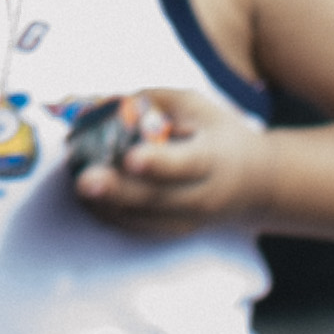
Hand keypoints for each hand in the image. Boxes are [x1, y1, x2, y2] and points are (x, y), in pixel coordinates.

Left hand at [67, 81, 267, 233]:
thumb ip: (149, 102)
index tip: (131, 159)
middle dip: (118, 190)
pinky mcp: (175, 231)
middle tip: (84, 181)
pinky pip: (139, 227)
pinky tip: (87, 199)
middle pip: (158, 198)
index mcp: (213, 158)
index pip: (186, 163)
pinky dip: (111, 214)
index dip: (158, 163)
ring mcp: (189, 219)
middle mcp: (203, 195)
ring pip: (144, 218)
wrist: (256, 184)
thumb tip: (96, 101)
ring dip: (106, 203)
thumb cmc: (216, 133)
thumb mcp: (194, 106)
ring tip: (77, 187)